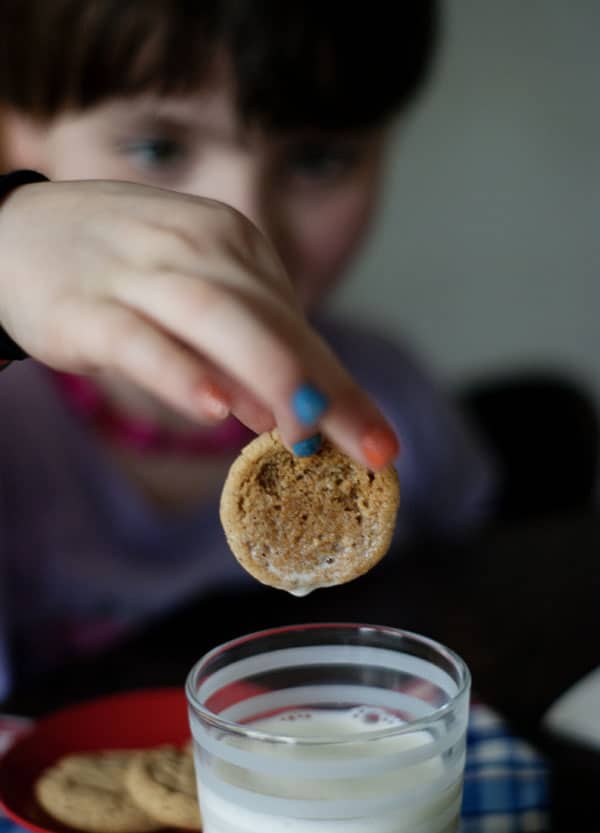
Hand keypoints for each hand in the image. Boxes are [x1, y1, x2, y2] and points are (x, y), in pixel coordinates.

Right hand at [0, 179, 397, 467]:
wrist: (13, 231)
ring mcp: (137, 273)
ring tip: (306, 430)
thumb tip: (282, 416)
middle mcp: (193, 247)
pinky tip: (214, 406)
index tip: (381, 442)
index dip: (342, 385)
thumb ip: (240, 351)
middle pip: (271, 320)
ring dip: (269, 373)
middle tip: (372, 449)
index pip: (296, 323)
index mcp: (231, 245)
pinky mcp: (85, 306)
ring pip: (215, 317)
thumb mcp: (191, 297)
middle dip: (327, 389)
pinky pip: (137, 337)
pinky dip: (178, 369)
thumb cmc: (119, 271)